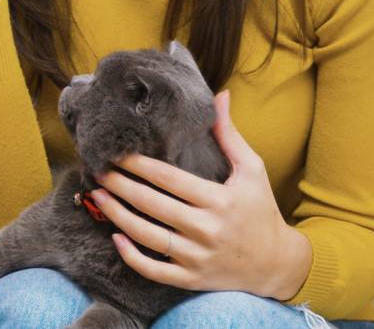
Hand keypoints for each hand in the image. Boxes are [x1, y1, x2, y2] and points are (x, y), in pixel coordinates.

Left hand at [87, 90, 312, 299]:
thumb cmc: (260, 211)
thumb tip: (220, 95)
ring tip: (98, 196)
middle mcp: (206, 229)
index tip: (116, 152)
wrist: (277, 264)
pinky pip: (154, 271)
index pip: (168, 178)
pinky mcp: (191, 279)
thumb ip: (229, 134)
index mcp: (219, 200)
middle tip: (97, 170)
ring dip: (117, 216)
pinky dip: (132, 256)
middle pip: (151, 204)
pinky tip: (115, 237)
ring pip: (147, 237)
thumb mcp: (251, 170)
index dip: (138, 164)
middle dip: (119, 185)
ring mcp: (197, 257)